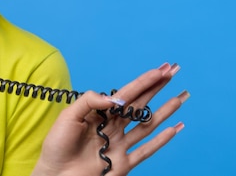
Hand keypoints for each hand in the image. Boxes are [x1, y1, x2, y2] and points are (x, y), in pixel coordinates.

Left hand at [32, 63, 187, 175]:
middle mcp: (113, 126)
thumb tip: (115, 98)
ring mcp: (120, 144)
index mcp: (100, 113)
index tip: (160, 70)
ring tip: (181, 97)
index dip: (144, 81)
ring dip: (165, 111)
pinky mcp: (123, 163)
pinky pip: (146, 150)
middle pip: (140, 103)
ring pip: (148, 124)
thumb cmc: (57, 145)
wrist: (55, 174)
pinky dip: (162, 140)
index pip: (127, 93)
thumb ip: (90, 102)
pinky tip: (175, 128)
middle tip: (174, 72)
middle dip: (157, 88)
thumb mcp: (69, 116)